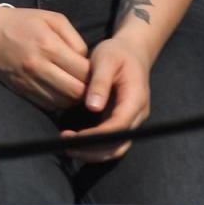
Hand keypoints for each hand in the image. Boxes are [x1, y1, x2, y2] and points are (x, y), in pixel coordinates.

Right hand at [0, 7, 91, 110]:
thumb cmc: (22, 21)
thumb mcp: (52, 19)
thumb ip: (75, 39)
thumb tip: (87, 62)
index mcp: (48, 46)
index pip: (84, 71)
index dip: (96, 74)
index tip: (97, 70)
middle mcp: (38, 67)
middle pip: (77, 91)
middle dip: (88, 89)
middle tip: (90, 82)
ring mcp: (29, 81)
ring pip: (64, 102)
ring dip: (75, 97)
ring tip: (77, 86)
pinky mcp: (22, 91)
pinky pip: (49, 105)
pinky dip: (60, 101)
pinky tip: (62, 90)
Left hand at [61, 35, 152, 163]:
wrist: (131, 52)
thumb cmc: (117, 54)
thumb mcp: (106, 60)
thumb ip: (100, 83)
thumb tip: (92, 107)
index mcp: (136, 99)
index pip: (119, 126)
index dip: (97, 136)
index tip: (75, 137)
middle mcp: (137, 114)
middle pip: (120, 143)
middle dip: (93, 150)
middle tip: (65, 145)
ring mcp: (131, 119)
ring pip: (117, 147)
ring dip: (93, 152)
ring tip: (67, 147)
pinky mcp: (122, 120)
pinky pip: (112, 141)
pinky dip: (95, 147)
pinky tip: (75, 142)